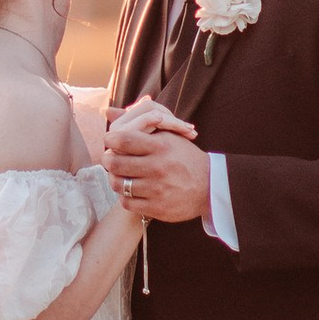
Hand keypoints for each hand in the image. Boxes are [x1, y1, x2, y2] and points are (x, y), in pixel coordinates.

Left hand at [105, 96, 210, 223]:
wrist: (210, 186)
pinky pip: (127, 203)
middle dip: (108, 159)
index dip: (111, 139)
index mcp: (161, 146)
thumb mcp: (168, 135)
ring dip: (115, 178)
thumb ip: (139, 124)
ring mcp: (157, 189)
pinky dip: (125, 196)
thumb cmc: (184, 157)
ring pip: (118, 184)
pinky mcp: (157, 208)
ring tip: (119, 175)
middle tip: (110, 159)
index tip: (111, 141)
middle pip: (115, 162)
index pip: (123, 139)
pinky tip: (130, 190)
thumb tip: (108, 112)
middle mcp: (158, 167)